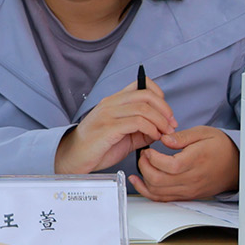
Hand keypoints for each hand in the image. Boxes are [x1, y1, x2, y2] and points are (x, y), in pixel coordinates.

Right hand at [56, 84, 176, 173]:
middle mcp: (109, 104)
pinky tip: (152, 137)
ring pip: (143, 108)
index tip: (167, 113)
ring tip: (164, 133)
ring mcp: (107, 115)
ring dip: (160, 121)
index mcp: (113, 102)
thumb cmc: (97, 147)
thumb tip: (163, 129)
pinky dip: (150, 129)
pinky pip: (136, 122)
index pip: (141, 85)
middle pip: (145, 95)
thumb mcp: (124, 135)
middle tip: (171, 124)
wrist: (74, 158)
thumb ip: (143, 129)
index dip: (160, 96)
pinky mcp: (107, 128)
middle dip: (165, 109)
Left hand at [132, 125, 239, 200]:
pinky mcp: (187, 195)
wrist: (236, 165)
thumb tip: (163, 139)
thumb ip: (182, 136)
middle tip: (144, 156)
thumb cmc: (220, 147)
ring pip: (157, 191)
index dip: (153, 158)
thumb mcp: (204, 133)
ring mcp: (189, 189)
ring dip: (143, 179)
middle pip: (159, 180)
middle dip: (144, 166)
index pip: (169, 165)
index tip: (149, 150)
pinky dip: (147, 191)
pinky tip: (139, 181)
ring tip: (143, 165)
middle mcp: (192, 178)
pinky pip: (163, 198)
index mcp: (197, 161)